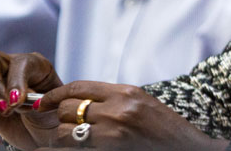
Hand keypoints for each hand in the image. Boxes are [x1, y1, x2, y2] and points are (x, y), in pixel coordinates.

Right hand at [0, 51, 62, 149]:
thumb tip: (17, 99)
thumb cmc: (49, 114)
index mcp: (34, 63)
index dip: (16, 82)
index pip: (20, 63)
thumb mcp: (52, 105)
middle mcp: (9, 65)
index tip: (15, 103)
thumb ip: (38, 100)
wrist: (39, 131)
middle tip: (1, 109)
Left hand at [36, 81, 227, 149]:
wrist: (186, 148)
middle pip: (69, 108)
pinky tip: (71, 148)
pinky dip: (70, 149)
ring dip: (64, 137)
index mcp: (125, 92)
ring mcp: (113, 133)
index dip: (57, 94)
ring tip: (67, 140)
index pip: (79, 87)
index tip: (45, 101)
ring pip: (68, 132)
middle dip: (60, 117)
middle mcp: (118, 109)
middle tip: (58, 125)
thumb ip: (114, 99)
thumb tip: (83, 100)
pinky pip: (77, 150)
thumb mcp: (141, 103)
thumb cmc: (165, 128)